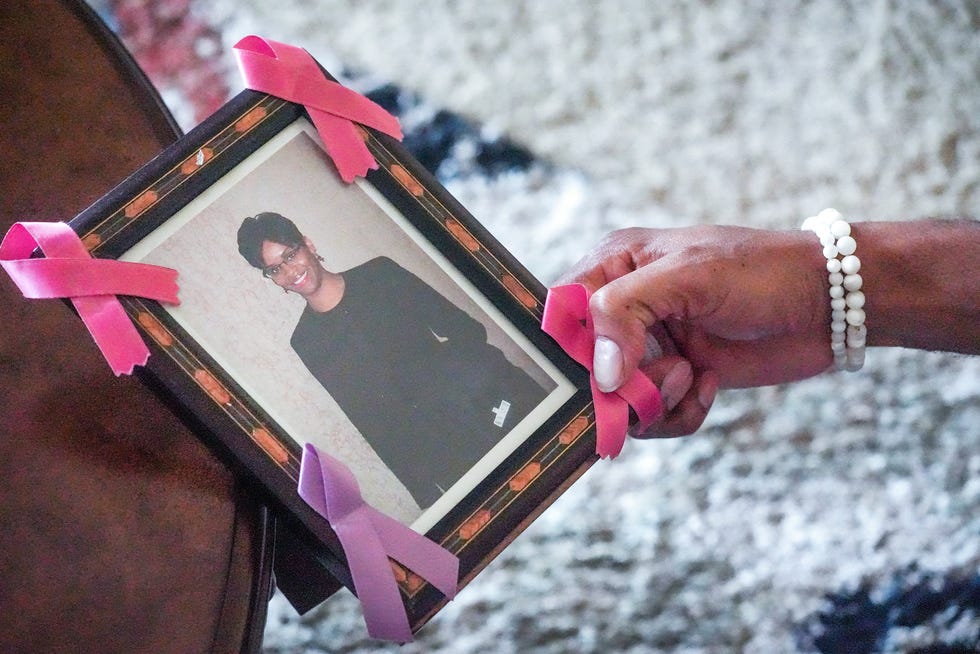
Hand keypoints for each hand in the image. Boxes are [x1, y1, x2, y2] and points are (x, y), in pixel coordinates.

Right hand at [557, 225, 831, 435]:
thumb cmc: (763, 271)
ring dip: (653, 400)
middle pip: (584, 366)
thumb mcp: (690, 275)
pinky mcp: (676, 379)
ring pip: (616, 400)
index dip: (574, 347)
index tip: (599, 371)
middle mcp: (625, 309)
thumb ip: (628, 310)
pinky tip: (708, 384)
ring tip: (691, 375)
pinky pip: (654, 417)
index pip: (563, 312)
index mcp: (614, 266)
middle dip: (615, 386)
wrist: (829, 305)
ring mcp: (650, 347)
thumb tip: (599, 371)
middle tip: (655, 382)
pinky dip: (680, 413)